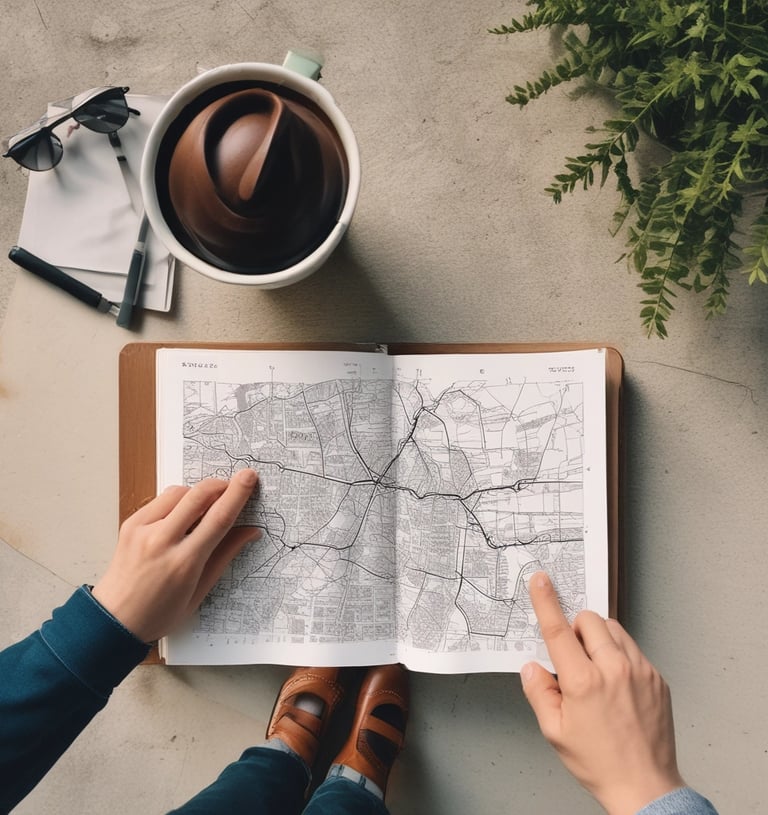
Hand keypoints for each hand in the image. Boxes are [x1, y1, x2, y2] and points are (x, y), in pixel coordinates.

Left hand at [92, 470, 260, 641]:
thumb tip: (251, 531)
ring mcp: (142, 529)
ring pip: (179, 492)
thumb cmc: (159, 612)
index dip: (237, 494)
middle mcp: (161, 541)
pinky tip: (182, 516)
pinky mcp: (130, 523)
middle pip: (198, 495)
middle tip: (233, 485)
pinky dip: (177, 501)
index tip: (249, 477)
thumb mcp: (200, 591)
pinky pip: (161, 499)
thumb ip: (225, 555)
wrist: (114, 620)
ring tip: (205, 508)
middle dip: (220, 484)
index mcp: (184, 563)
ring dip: (198, 493)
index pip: (218, 519)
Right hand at [521, 571, 684, 814]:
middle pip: (590, 620)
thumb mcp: (555, 732)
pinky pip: (633, 648)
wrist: (646, 787)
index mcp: (583, 682)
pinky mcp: (657, 678)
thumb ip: (538, 692)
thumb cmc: (600, 763)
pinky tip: (616, 682)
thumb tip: (532, 666)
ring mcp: (640, 672)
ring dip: (599, 638)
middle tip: (573, 656)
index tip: (541, 580)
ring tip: (595, 668)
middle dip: (576, 628)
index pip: (559, 630)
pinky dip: (619, 654)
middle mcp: (613, 670)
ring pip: (614, 629)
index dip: (546, 602)